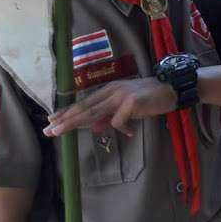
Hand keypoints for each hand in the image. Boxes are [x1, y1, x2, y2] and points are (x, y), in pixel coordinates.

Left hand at [44, 77, 175, 137]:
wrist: (171, 90)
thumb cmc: (149, 99)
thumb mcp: (127, 108)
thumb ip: (110, 117)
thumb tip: (94, 128)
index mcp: (110, 90)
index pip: (84, 102)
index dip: (67, 111)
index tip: (51, 120)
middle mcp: (112, 91)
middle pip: (85, 107)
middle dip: (65, 119)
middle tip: (49, 129)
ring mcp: (122, 95)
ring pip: (94, 112)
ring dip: (75, 123)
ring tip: (60, 131)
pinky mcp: (132, 102)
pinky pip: (119, 121)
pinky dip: (123, 129)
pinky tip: (131, 132)